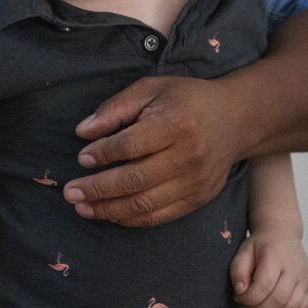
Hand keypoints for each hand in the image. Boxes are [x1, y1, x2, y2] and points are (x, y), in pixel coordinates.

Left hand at [63, 77, 242, 226]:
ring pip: (145, 204)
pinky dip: (131, 219)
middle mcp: (188, 156)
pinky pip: (159, 216)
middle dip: (98, 189)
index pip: (132, 145)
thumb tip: (82, 131)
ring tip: (82, 207)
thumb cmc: (187, 100)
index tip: (81, 158)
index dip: (103, 154)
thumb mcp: (151, 89)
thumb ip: (116, 108)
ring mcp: (195, 181)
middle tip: (70, 193)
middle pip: (135, 179)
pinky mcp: (197, 198)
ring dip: (109, 209)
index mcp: (176, 123)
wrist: (237, 119)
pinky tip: (109, 214)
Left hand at [230, 229, 307, 307]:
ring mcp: (306, 279)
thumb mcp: (243, 251)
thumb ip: (238, 271)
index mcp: (277, 256)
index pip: (264, 285)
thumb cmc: (260, 245)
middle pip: (278, 300)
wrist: (282, 234)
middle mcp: (295, 268)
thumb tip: (240, 291)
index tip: (237, 297)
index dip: (248, 298)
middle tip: (244, 305)